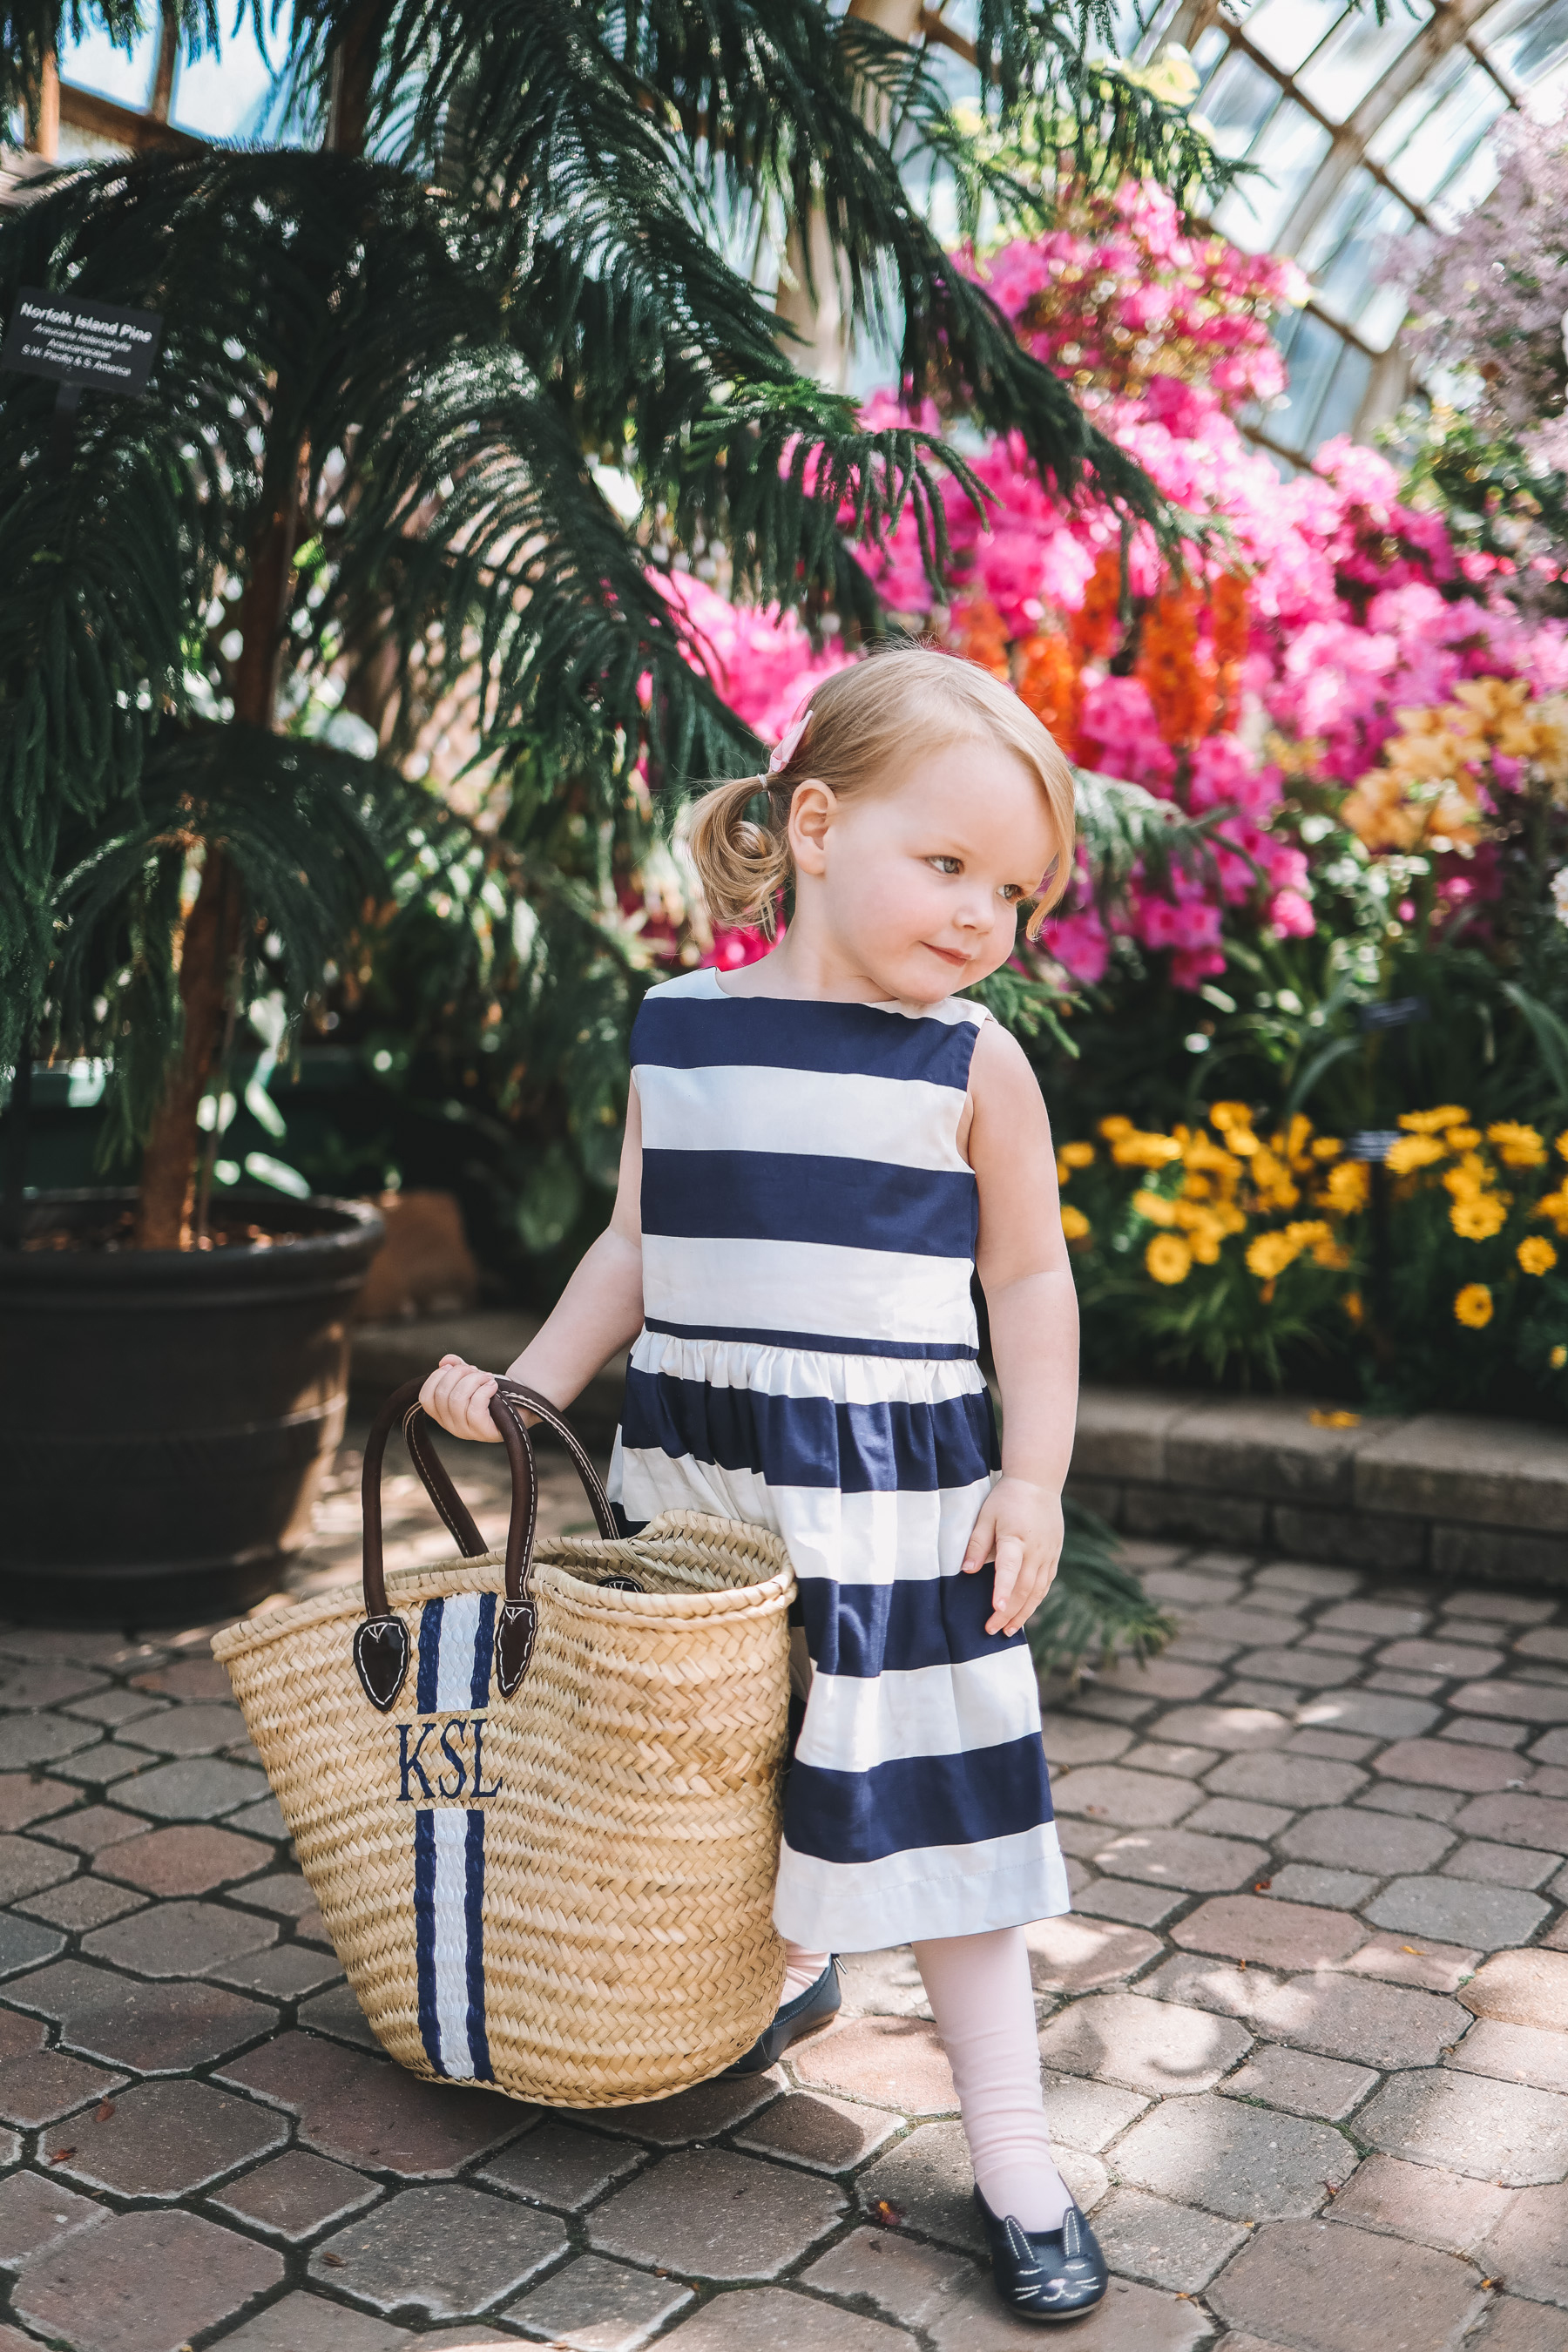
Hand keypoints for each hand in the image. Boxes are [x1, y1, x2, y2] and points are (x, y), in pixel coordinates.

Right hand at [418, 1355, 501, 1441]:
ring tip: (487, 1377)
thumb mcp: (470, 1379)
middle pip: (442, 1395)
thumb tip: (445, 1360)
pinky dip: (484, 1391)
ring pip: (458, 1400)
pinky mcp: (482, 1431)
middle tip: (475, 1370)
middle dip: (458, 1374)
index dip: (436, 1377)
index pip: (425, 1397)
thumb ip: (456, 1368)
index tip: (452, 1367)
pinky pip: (475, 1407)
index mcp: (442, 1414)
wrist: (519, 1406)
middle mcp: (450, 1425)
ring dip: (474, 1380)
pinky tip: (493, 1386)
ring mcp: (465, 1431)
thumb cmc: (490, 1394)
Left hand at [960, 1477, 1063, 1637]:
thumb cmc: (1007, 1499)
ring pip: (1037, 1591)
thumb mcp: (986, 1516)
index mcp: (1016, 1538)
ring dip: (1023, 1613)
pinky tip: (1024, 1612)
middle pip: (1023, 1588)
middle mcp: (1036, 1550)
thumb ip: (976, 1544)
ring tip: (1009, 1631)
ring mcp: (1048, 1554)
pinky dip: (1035, 1601)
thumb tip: (966, 1571)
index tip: (996, 1609)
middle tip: (991, 1630)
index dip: (1002, 1590)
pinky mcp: (1054, 1555)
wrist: (1038, 1482)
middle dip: (1008, 1612)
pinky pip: (1046, 1584)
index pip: (1009, 1569)